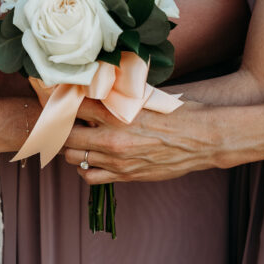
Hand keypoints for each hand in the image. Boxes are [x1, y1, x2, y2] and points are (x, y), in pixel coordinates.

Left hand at [62, 99, 217, 183]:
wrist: (203, 140)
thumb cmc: (175, 113)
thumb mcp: (142, 95)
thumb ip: (114, 94)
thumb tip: (90, 86)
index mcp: (115, 114)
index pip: (71, 107)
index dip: (63, 103)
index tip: (60, 100)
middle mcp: (111, 138)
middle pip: (65, 135)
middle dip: (61, 127)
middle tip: (64, 122)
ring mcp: (117, 160)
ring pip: (73, 157)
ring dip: (71, 147)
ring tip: (78, 139)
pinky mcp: (125, 175)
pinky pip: (89, 177)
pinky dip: (84, 168)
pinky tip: (90, 158)